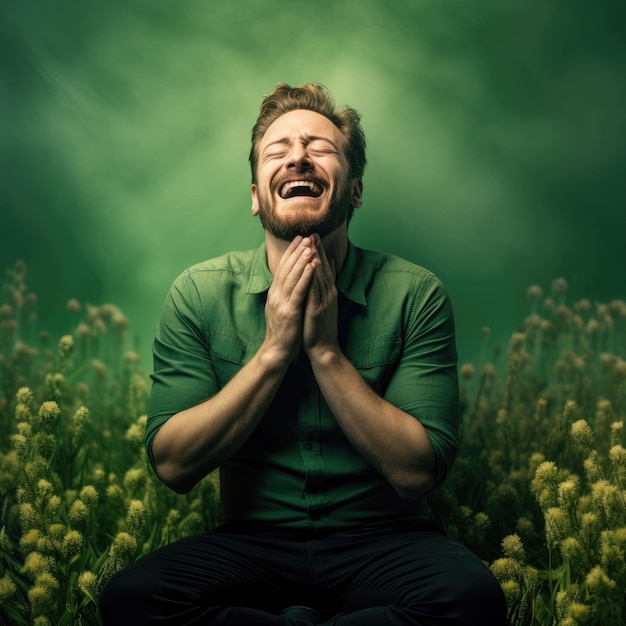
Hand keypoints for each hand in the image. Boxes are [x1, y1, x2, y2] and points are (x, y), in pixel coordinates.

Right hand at [264, 236, 317, 362]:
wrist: (277, 351)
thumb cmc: (284, 331)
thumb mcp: (282, 307)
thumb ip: (285, 293)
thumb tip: (289, 279)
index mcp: (275, 293)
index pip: (282, 267)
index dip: (291, 252)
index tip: (299, 237)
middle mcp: (276, 295)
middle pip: (287, 268)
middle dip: (297, 250)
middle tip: (306, 235)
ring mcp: (282, 303)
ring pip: (292, 276)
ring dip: (302, 259)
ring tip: (310, 245)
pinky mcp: (290, 312)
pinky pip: (299, 291)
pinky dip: (306, 276)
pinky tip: (312, 265)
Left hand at [303, 235, 338, 359]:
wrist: (324, 349)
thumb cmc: (319, 328)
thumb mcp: (321, 305)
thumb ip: (322, 289)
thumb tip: (321, 274)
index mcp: (327, 292)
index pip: (323, 268)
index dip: (318, 252)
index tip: (313, 236)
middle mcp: (328, 294)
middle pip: (322, 268)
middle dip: (317, 250)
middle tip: (313, 233)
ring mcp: (323, 302)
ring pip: (319, 277)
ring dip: (315, 260)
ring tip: (311, 244)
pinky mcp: (317, 310)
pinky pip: (314, 291)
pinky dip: (312, 278)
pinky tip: (310, 268)